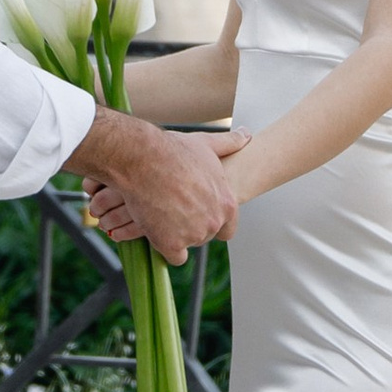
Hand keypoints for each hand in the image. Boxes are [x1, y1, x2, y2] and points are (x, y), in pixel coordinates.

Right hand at [68, 117, 240, 258]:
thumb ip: (230, 144)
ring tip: (162, 212)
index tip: (198, 214)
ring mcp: (193, 235)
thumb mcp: (207, 144)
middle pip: (205, 235)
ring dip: (176, 234)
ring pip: (188, 244)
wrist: (144, 159)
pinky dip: (164, 246)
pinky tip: (157, 230)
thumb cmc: (175, 150)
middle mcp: (214, 223)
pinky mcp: (171, 244)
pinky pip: (174, 256)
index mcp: (227, 204)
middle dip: (192, 225)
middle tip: (174, 207)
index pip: (228, 228)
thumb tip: (247, 135)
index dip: (212, 222)